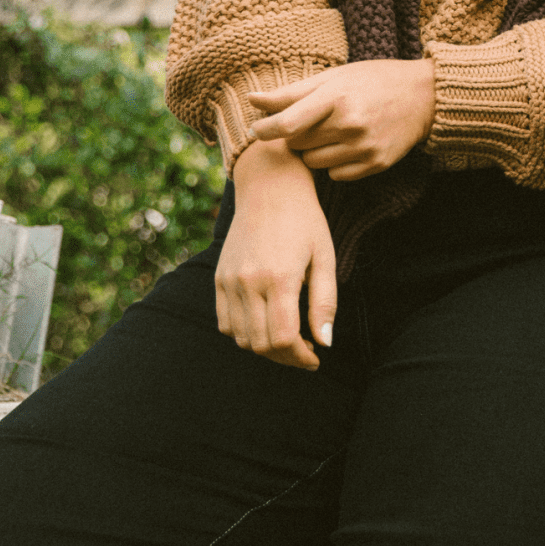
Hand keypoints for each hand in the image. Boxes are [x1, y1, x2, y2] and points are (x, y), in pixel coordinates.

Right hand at [217, 141, 335, 370]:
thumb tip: (326, 343)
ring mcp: (229, 281)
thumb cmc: (305, 221)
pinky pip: (225, 323)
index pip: (283, 339)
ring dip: (265, 347)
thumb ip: (325, 302)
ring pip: (241, 338)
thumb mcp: (326, 257)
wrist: (270, 187)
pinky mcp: (219, 278)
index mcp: (279, 277)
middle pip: (261, 344)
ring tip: (288, 338)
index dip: (300, 357)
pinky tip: (265, 323)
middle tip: (305, 351)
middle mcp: (248, 282)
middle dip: (286, 357)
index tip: (316, 357)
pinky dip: (244, 333)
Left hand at [247, 57, 436, 180]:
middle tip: (311, 122)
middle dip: (296, 135)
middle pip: (297, 144)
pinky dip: (335, 164)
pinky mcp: (376, 164)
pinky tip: (348, 145)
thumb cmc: (371, 81)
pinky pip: (336, 175)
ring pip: (314, 163)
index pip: (287, 124)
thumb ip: (291, 92)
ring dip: (314, 151)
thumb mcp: (333, 77)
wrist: (423, 97)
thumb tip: (251, 99)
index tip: (257, 130)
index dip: (265, 130)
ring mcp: (364, 146)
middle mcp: (350, 123)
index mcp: (336, 96)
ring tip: (331, 132)